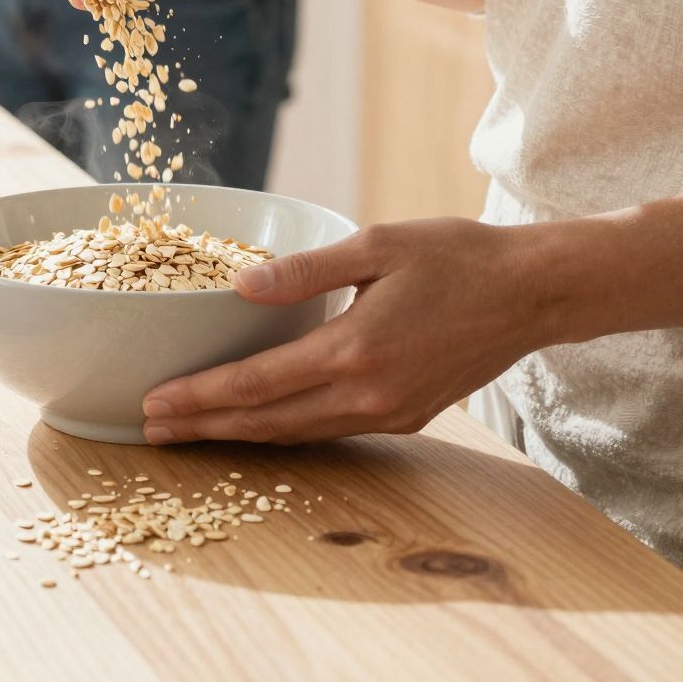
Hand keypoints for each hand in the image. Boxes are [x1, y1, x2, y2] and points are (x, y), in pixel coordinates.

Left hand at [139, 219, 544, 444]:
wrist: (532, 293)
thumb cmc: (457, 257)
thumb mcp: (378, 244)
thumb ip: (305, 269)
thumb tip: (240, 286)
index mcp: (354, 350)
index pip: (257, 385)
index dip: (200, 398)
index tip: (154, 403)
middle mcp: (369, 395)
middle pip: (268, 423)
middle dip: (205, 429)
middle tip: (150, 430)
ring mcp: (390, 414)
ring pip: (299, 435)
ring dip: (241, 436)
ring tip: (193, 433)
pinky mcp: (408, 416)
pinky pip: (331, 431)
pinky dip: (288, 430)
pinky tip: (262, 422)